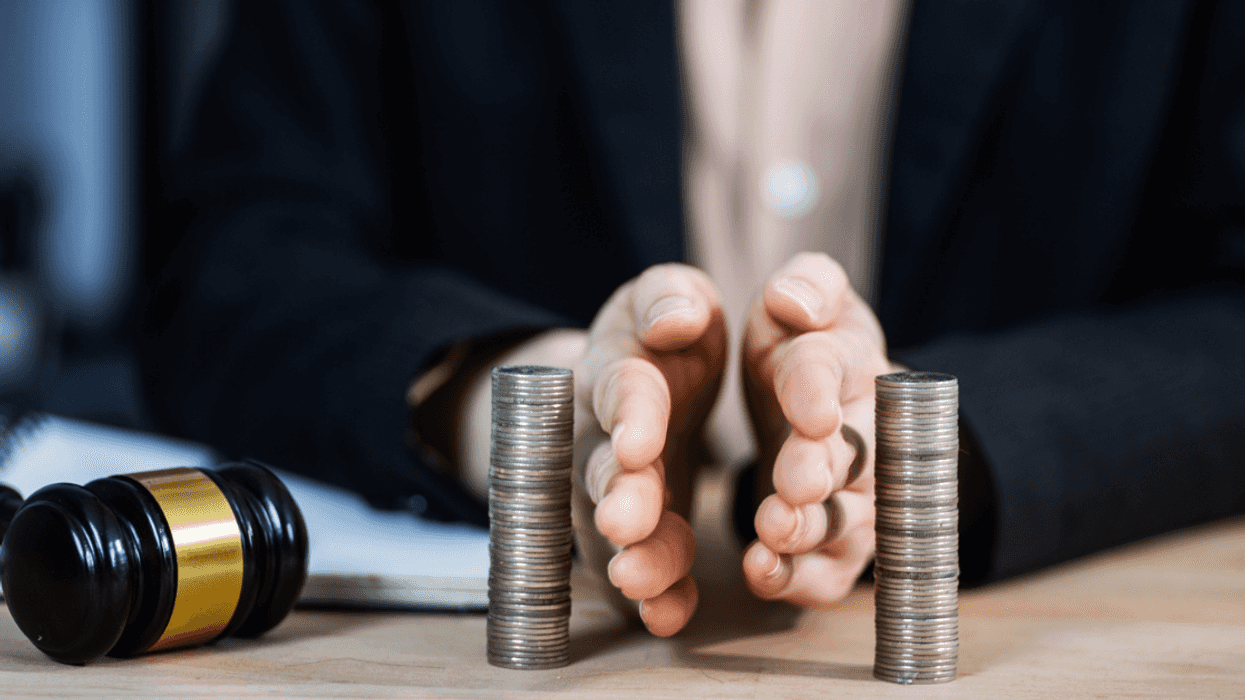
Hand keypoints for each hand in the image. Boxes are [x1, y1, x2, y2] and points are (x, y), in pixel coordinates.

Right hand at [573, 264, 725, 635]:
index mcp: (620, 367)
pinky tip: (668, 614)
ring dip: (631, 552)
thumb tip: (675, 316)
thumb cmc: (666, 332)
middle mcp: (604, 433)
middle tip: (625, 521)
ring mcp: (614, 488)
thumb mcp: (671, 297)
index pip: (622, 388)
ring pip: (613, 527)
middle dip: (618, 494)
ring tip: (642, 582)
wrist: (645, 374)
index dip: (629, 414)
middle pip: (603, 467)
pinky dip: (655, 592)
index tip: (639, 441)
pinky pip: (639, 563)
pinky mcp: (640, 530)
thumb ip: (670, 298)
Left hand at [739, 252, 891, 606]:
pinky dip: (797, 577)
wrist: (819, 403)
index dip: (819, 390)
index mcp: (845, 360)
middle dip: (823, 468)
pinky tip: (764, 572)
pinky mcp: (834, 544)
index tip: (809, 412)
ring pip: (843, 519)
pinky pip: (824, 569)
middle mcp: (862, 431)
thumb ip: (805, 287)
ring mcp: (854, 494)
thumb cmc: (801, 344)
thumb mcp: (798, 302)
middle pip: (853, 454)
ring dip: (810, 529)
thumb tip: (794, 298)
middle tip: (795, 483)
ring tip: (774, 532)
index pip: (832, 367)